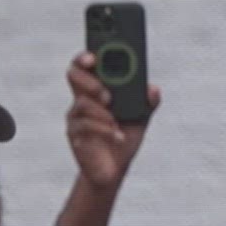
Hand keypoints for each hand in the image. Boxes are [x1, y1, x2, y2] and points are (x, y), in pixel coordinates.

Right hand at [65, 52, 160, 191]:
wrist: (114, 168)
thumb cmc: (125, 137)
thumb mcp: (141, 117)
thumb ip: (147, 102)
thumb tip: (152, 89)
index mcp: (97, 87)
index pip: (85, 64)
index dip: (85, 56)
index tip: (94, 57)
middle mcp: (82, 98)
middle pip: (73, 75)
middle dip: (89, 81)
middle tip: (107, 95)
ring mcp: (76, 116)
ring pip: (82, 104)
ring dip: (102, 112)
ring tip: (116, 121)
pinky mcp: (74, 134)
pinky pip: (85, 125)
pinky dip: (104, 129)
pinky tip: (117, 135)